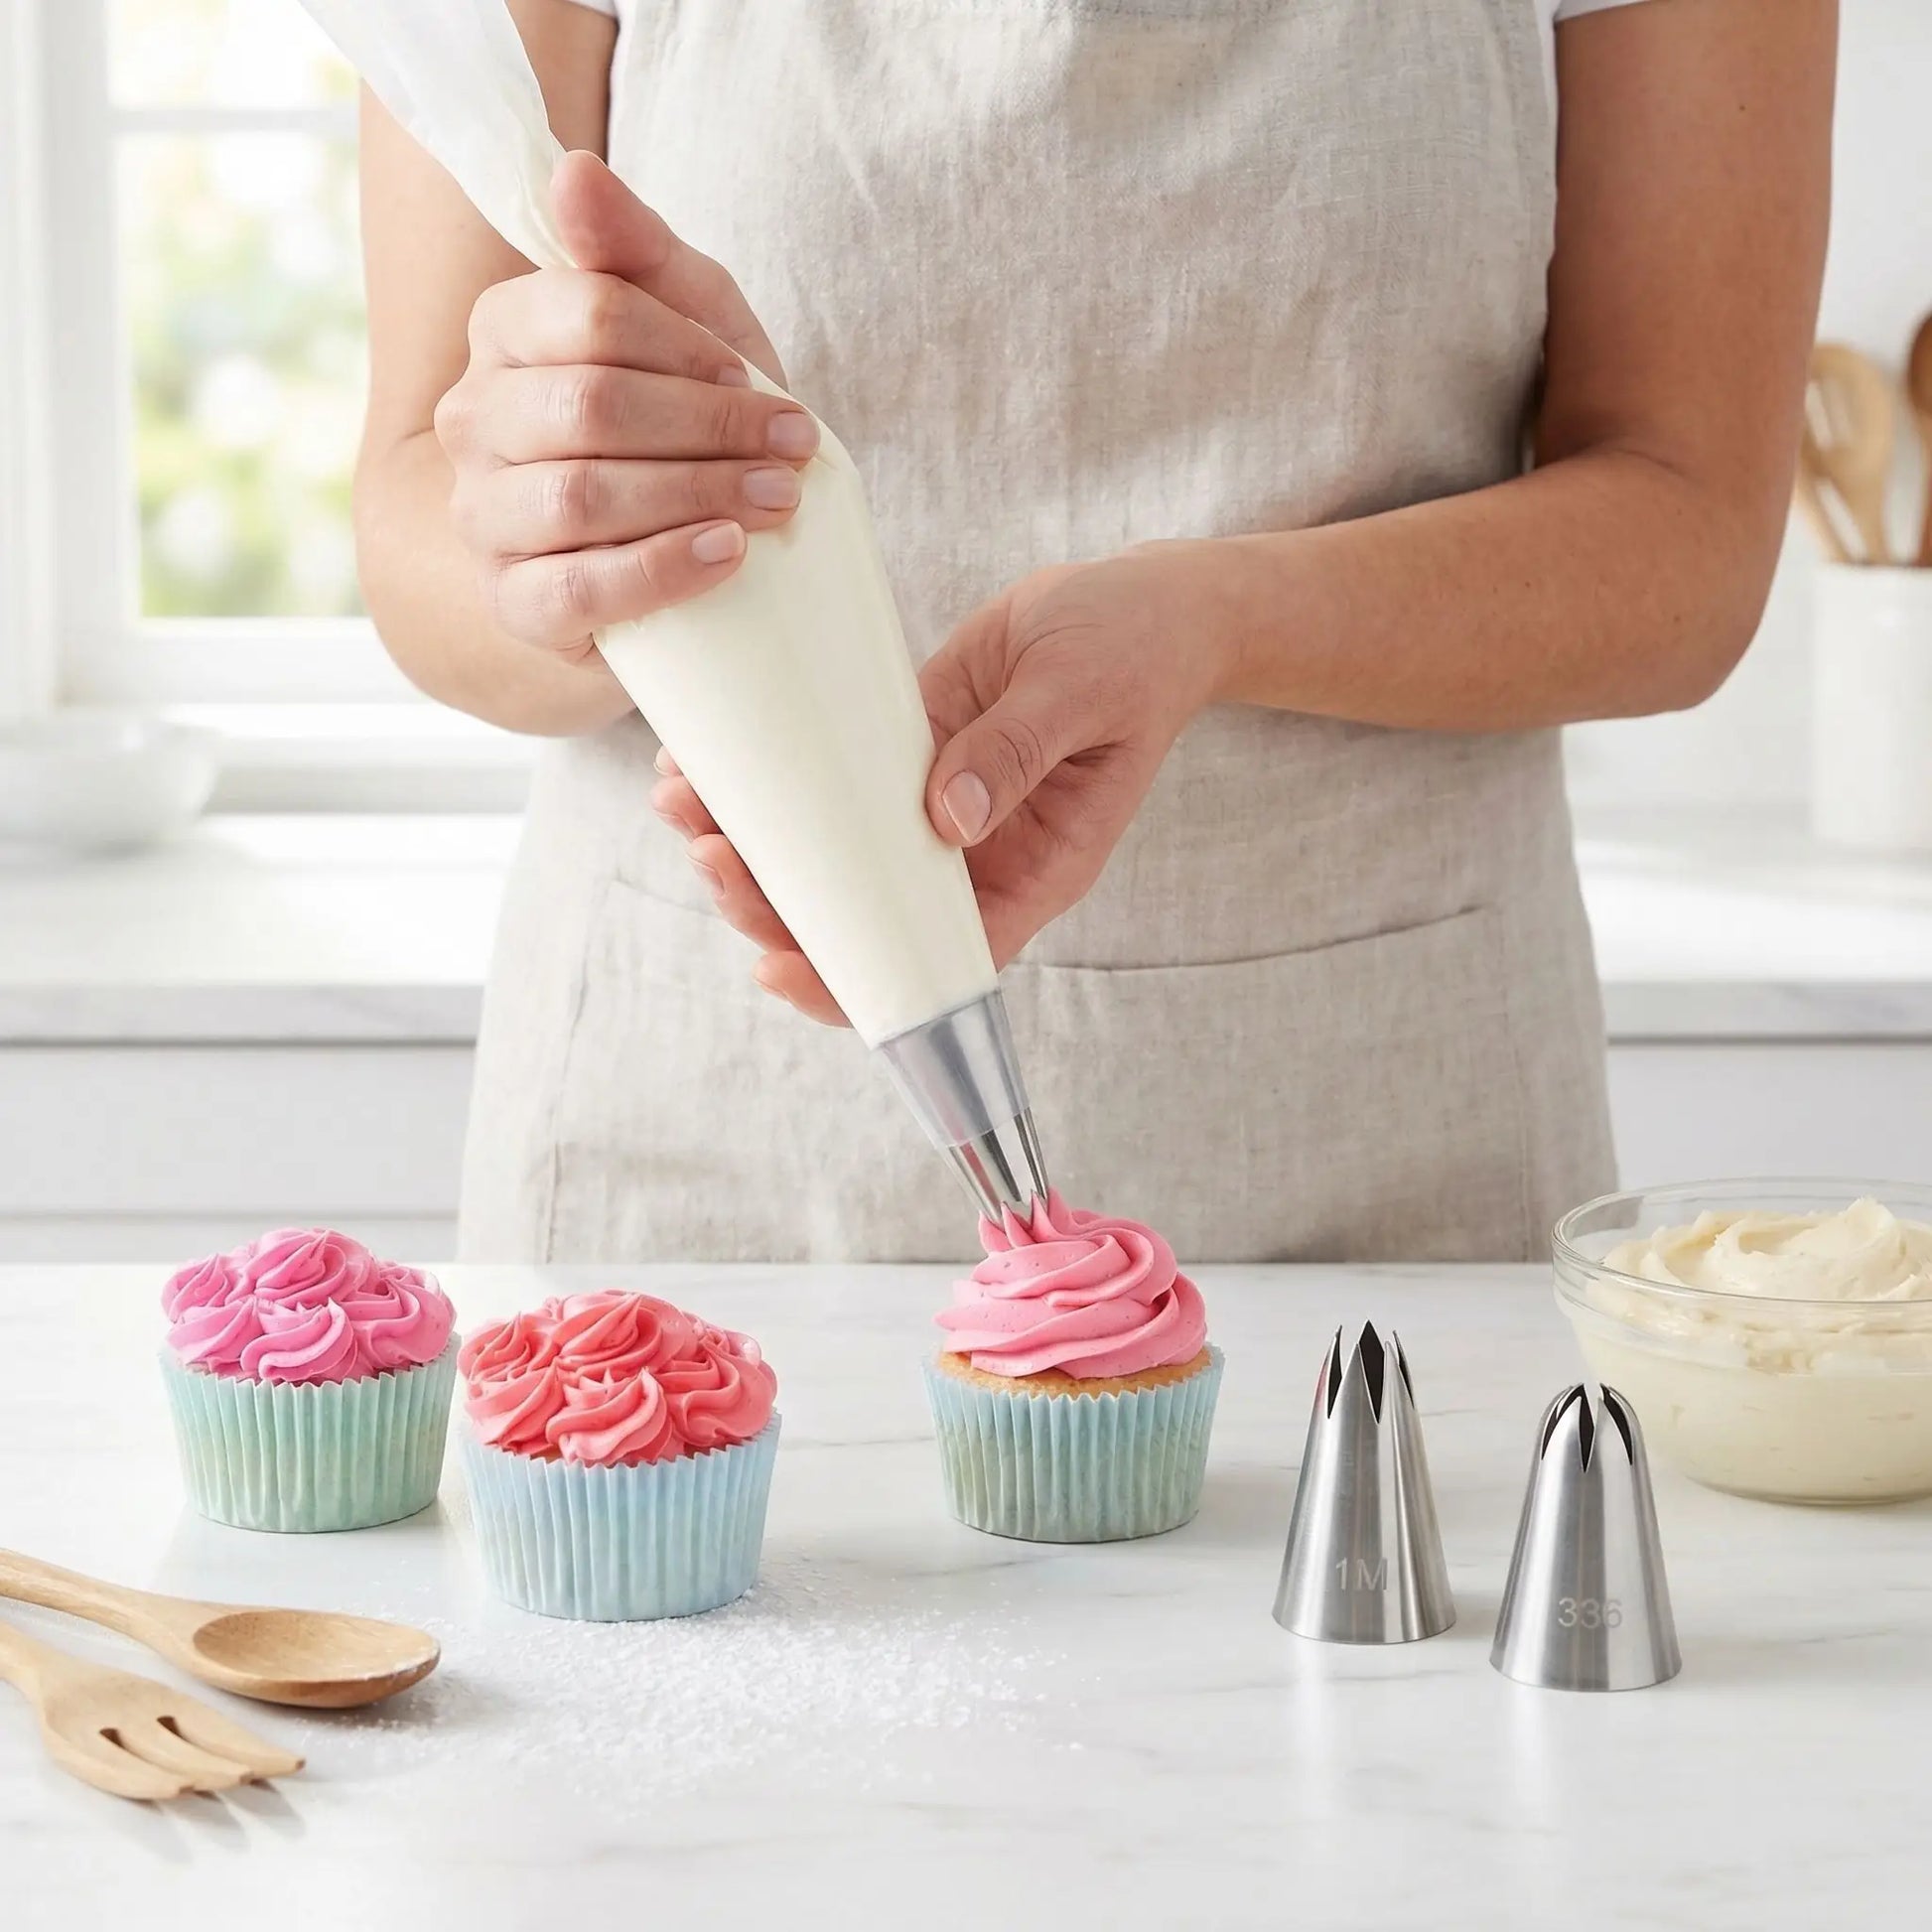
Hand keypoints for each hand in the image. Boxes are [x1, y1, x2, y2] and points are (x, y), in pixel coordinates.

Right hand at [433, 150, 818, 665]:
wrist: (660, 548)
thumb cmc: (679, 424)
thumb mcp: (686, 322)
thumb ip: (639, 248)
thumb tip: (576, 171)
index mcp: (504, 332)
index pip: (589, 315)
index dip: (691, 352)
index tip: (762, 387)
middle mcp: (473, 420)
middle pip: (591, 406)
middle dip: (710, 429)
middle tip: (792, 452)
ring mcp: (483, 516)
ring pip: (582, 496)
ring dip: (698, 495)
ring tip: (776, 502)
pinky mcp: (515, 603)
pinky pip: (579, 589)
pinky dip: (663, 570)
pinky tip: (727, 554)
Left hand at [652, 545, 1232, 1023]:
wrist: (1144, 603)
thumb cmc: (1136, 651)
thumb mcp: (1083, 692)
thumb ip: (1018, 751)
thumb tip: (950, 818)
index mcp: (1032, 871)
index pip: (936, 962)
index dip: (855, 981)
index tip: (779, 967)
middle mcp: (974, 856)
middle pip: (862, 918)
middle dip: (775, 902)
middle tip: (711, 853)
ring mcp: (932, 807)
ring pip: (833, 856)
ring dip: (755, 841)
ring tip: (681, 799)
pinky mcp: (906, 752)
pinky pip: (831, 784)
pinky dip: (775, 779)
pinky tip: (715, 755)